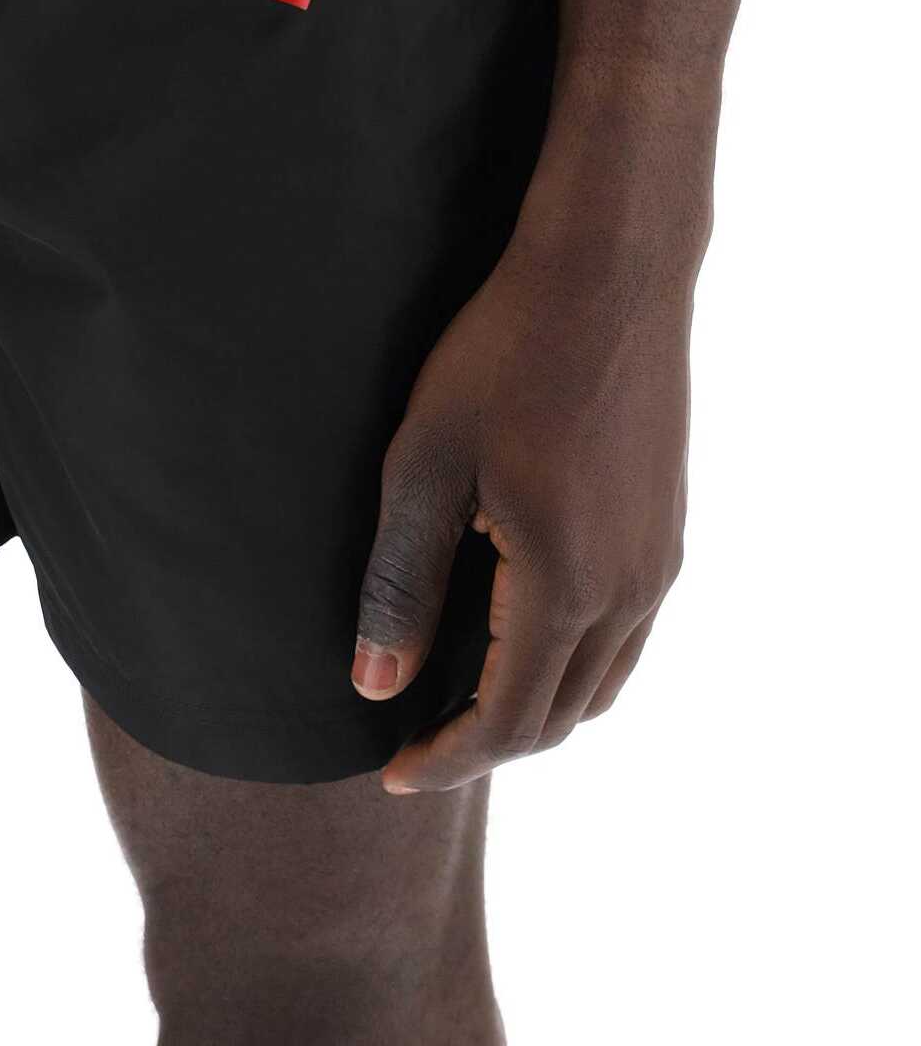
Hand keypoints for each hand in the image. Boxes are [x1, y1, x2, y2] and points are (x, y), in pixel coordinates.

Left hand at [351, 208, 691, 792]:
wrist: (606, 274)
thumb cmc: (501, 357)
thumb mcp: (426, 467)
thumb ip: (402, 582)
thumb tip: (377, 687)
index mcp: (565, 587)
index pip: (508, 723)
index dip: (446, 760)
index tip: (392, 773)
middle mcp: (629, 591)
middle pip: (561, 717)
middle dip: (488, 743)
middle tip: (418, 738)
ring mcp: (659, 560)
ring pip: (603, 682)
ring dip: (536, 708)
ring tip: (466, 696)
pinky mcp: (668, 527)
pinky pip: (628, 635)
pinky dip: (575, 663)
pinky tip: (525, 629)